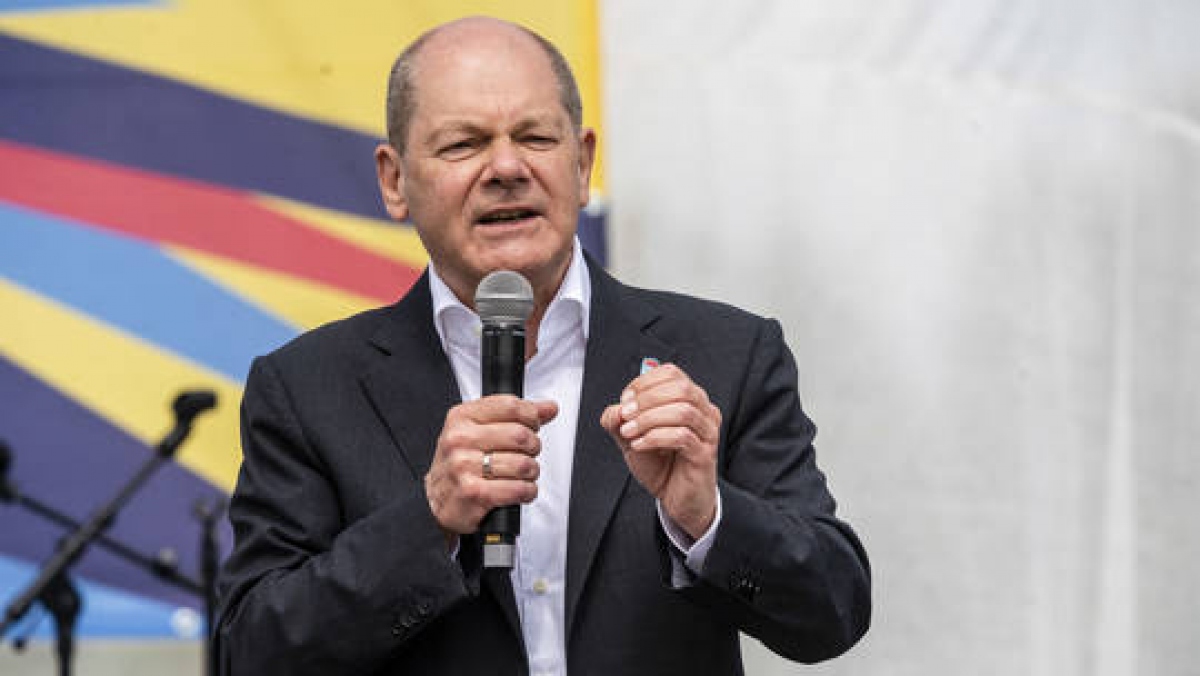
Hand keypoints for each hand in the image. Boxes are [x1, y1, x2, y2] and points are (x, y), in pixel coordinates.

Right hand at [425, 395, 557, 537]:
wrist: (437, 500)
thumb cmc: (461, 463)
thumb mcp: (481, 430)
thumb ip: (516, 416)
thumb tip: (549, 407)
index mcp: (461, 417)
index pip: (510, 405)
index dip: (531, 417)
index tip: (532, 426)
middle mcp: (459, 439)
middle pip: (520, 435)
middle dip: (533, 447)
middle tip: (526, 454)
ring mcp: (463, 466)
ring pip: (523, 464)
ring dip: (531, 472)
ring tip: (521, 474)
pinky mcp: (472, 493)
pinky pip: (518, 489)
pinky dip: (527, 491)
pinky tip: (520, 490)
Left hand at [600, 364, 719, 539]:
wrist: (677, 499)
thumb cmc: (661, 464)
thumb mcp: (631, 438)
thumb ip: (619, 421)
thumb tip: (615, 410)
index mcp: (690, 400)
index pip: (672, 373)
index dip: (644, 383)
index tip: (625, 400)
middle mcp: (704, 411)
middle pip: (681, 388)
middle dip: (647, 398)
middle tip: (625, 414)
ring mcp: (708, 433)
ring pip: (683, 411)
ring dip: (649, 419)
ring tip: (629, 432)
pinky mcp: (705, 454)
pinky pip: (683, 437)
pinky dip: (655, 438)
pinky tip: (639, 445)